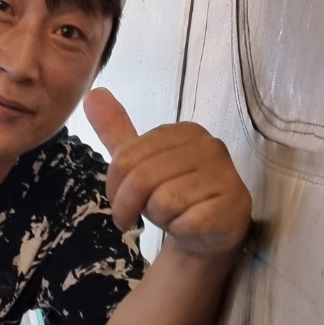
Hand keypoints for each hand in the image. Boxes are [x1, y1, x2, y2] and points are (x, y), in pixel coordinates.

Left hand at [83, 88, 251, 257]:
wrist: (210, 230)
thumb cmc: (174, 193)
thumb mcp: (140, 162)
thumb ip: (117, 131)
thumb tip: (92, 94)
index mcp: (183, 132)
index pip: (126, 158)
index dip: (114, 188)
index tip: (120, 202)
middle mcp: (207, 146)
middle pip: (143, 179)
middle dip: (129, 207)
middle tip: (136, 217)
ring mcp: (223, 174)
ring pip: (164, 201)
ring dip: (158, 218)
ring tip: (170, 216)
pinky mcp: (231, 204)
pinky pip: (186, 221)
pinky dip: (178, 229)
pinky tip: (187, 226)